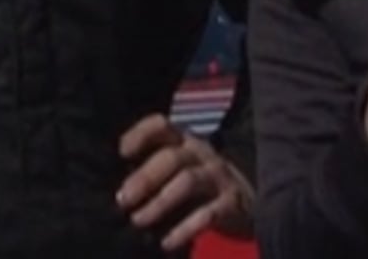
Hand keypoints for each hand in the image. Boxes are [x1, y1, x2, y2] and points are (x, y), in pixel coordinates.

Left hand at [116, 114, 253, 250]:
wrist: (250, 201)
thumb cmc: (200, 184)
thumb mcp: (180, 167)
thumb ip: (153, 168)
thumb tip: (117, 188)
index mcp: (184, 141)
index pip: (162, 125)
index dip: (141, 134)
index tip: (122, 152)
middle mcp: (202, 153)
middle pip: (171, 157)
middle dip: (145, 178)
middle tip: (123, 200)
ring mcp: (219, 176)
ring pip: (187, 182)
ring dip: (159, 202)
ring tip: (138, 221)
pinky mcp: (231, 203)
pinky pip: (207, 214)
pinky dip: (185, 229)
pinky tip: (166, 242)